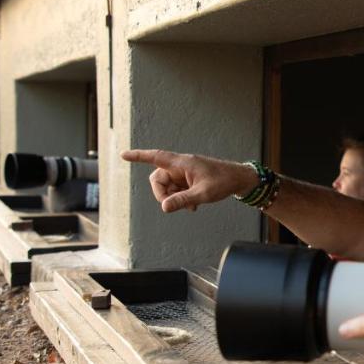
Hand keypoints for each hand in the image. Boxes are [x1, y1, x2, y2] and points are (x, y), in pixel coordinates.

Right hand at [121, 149, 256, 212]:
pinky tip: (193, 206)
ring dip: (173, 198)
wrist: (239, 180)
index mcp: (182, 163)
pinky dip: (180, 199)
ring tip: (191, 207)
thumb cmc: (223, 182)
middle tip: (172, 206)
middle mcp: (180, 166)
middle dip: (162, 194)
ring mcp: (184, 173)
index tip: (124, 155)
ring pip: (167, 186)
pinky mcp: (189, 180)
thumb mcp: (203, 194)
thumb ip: (182, 200)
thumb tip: (164, 207)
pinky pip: (176, 190)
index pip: (156, 157)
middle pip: (158, 178)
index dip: (139, 156)